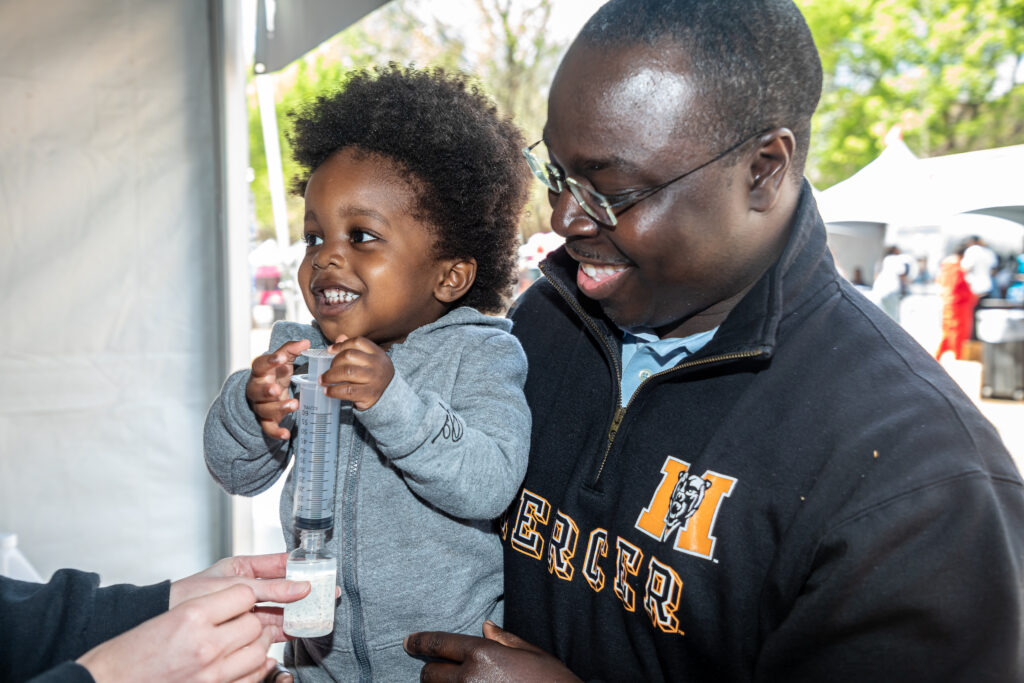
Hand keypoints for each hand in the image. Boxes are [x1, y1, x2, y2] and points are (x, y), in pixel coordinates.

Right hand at [77, 584, 276, 682]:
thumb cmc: (126, 655)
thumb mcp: (166, 617)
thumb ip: (204, 609)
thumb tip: (238, 604)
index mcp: (191, 616)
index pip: (243, 595)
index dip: (242, 597)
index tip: (239, 601)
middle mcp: (206, 645)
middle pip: (254, 623)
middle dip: (251, 621)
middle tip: (241, 622)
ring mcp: (212, 674)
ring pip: (258, 652)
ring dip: (256, 645)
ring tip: (244, 642)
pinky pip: (252, 678)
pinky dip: (255, 669)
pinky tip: (246, 663)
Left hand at [169, 553, 310, 642]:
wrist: (162, 619)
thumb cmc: (189, 595)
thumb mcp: (233, 585)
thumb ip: (269, 587)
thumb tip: (302, 586)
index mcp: (245, 568)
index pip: (281, 564)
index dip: (302, 567)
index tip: (322, 571)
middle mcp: (249, 589)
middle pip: (285, 589)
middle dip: (306, 592)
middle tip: (328, 594)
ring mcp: (247, 609)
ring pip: (281, 609)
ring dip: (299, 611)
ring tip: (319, 613)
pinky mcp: (245, 629)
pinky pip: (271, 627)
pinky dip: (287, 628)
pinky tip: (300, 628)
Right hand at [246, 339, 310, 439]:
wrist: (269, 392)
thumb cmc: (276, 373)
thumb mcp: (283, 360)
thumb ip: (292, 349)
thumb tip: (306, 341)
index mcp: (261, 371)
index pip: (260, 364)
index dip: (270, 361)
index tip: (281, 358)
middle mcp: (257, 388)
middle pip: (257, 390)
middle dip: (266, 390)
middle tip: (276, 389)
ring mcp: (260, 405)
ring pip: (264, 409)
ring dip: (278, 408)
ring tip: (294, 405)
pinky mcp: (266, 419)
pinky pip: (268, 427)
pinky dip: (276, 432)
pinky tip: (286, 434)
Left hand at [322, 335, 394, 410]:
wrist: (390, 394)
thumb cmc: (374, 374)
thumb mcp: (370, 359)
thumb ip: (354, 348)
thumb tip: (339, 338)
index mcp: (376, 353)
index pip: (358, 342)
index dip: (341, 345)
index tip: (329, 350)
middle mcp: (376, 364)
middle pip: (349, 356)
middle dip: (334, 362)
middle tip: (327, 370)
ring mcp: (374, 379)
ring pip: (347, 372)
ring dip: (330, 376)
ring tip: (323, 380)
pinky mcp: (369, 394)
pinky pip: (348, 390)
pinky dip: (334, 390)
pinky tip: (327, 391)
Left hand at [404, 621, 580, 682]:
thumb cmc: (553, 682)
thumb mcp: (532, 654)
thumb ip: (503, 640)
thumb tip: (484, 628)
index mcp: (483, 655)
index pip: (438, 644)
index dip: (418, 641)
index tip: (407, 642)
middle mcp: (470, 679)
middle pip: (430, 675)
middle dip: (431, 672)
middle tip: (437, 672)